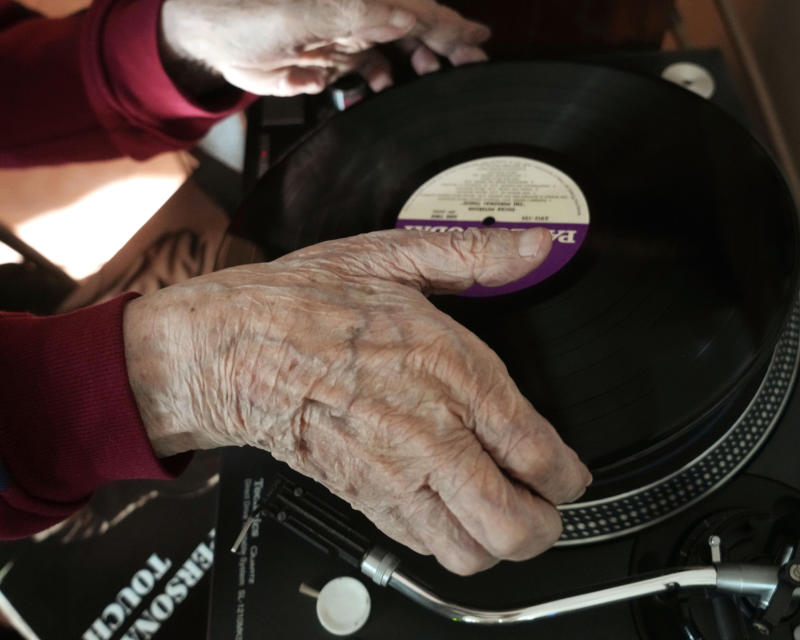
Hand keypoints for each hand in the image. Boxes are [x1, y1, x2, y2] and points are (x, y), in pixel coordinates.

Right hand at [124, 228, 591, 574]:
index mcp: (452, 373)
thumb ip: (473, 258)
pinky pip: (422, 547)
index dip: (568, 476)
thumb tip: (534, 247)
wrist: (229, 349)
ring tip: (508, 522)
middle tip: (551, 510)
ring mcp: (395, 476)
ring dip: (501, 545)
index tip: (571, 475)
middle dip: (547, 526)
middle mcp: (431, 435)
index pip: (537, 452)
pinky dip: (450, 544)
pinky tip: (454, 516)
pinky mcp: (363, 498)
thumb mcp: (392, 256)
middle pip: (514, 522)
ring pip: (471, 551)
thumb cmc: (303, 304)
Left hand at [159, 0, 490, 95]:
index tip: (480, 37)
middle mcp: (356, 16)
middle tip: (470, 63)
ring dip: (418, 65)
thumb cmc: (244, 17)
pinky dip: (380, 81)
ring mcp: (345, 37)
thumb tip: (405, 16)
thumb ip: (357, 17)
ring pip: (397, 50)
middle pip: (414, 28)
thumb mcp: (303, 17)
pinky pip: (366, 71)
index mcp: (357, 2)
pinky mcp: (330, 60)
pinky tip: (382, 90)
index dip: (450, 23)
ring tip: (433, 78)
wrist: (207, 41)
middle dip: (445, 45)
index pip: (415, 10)